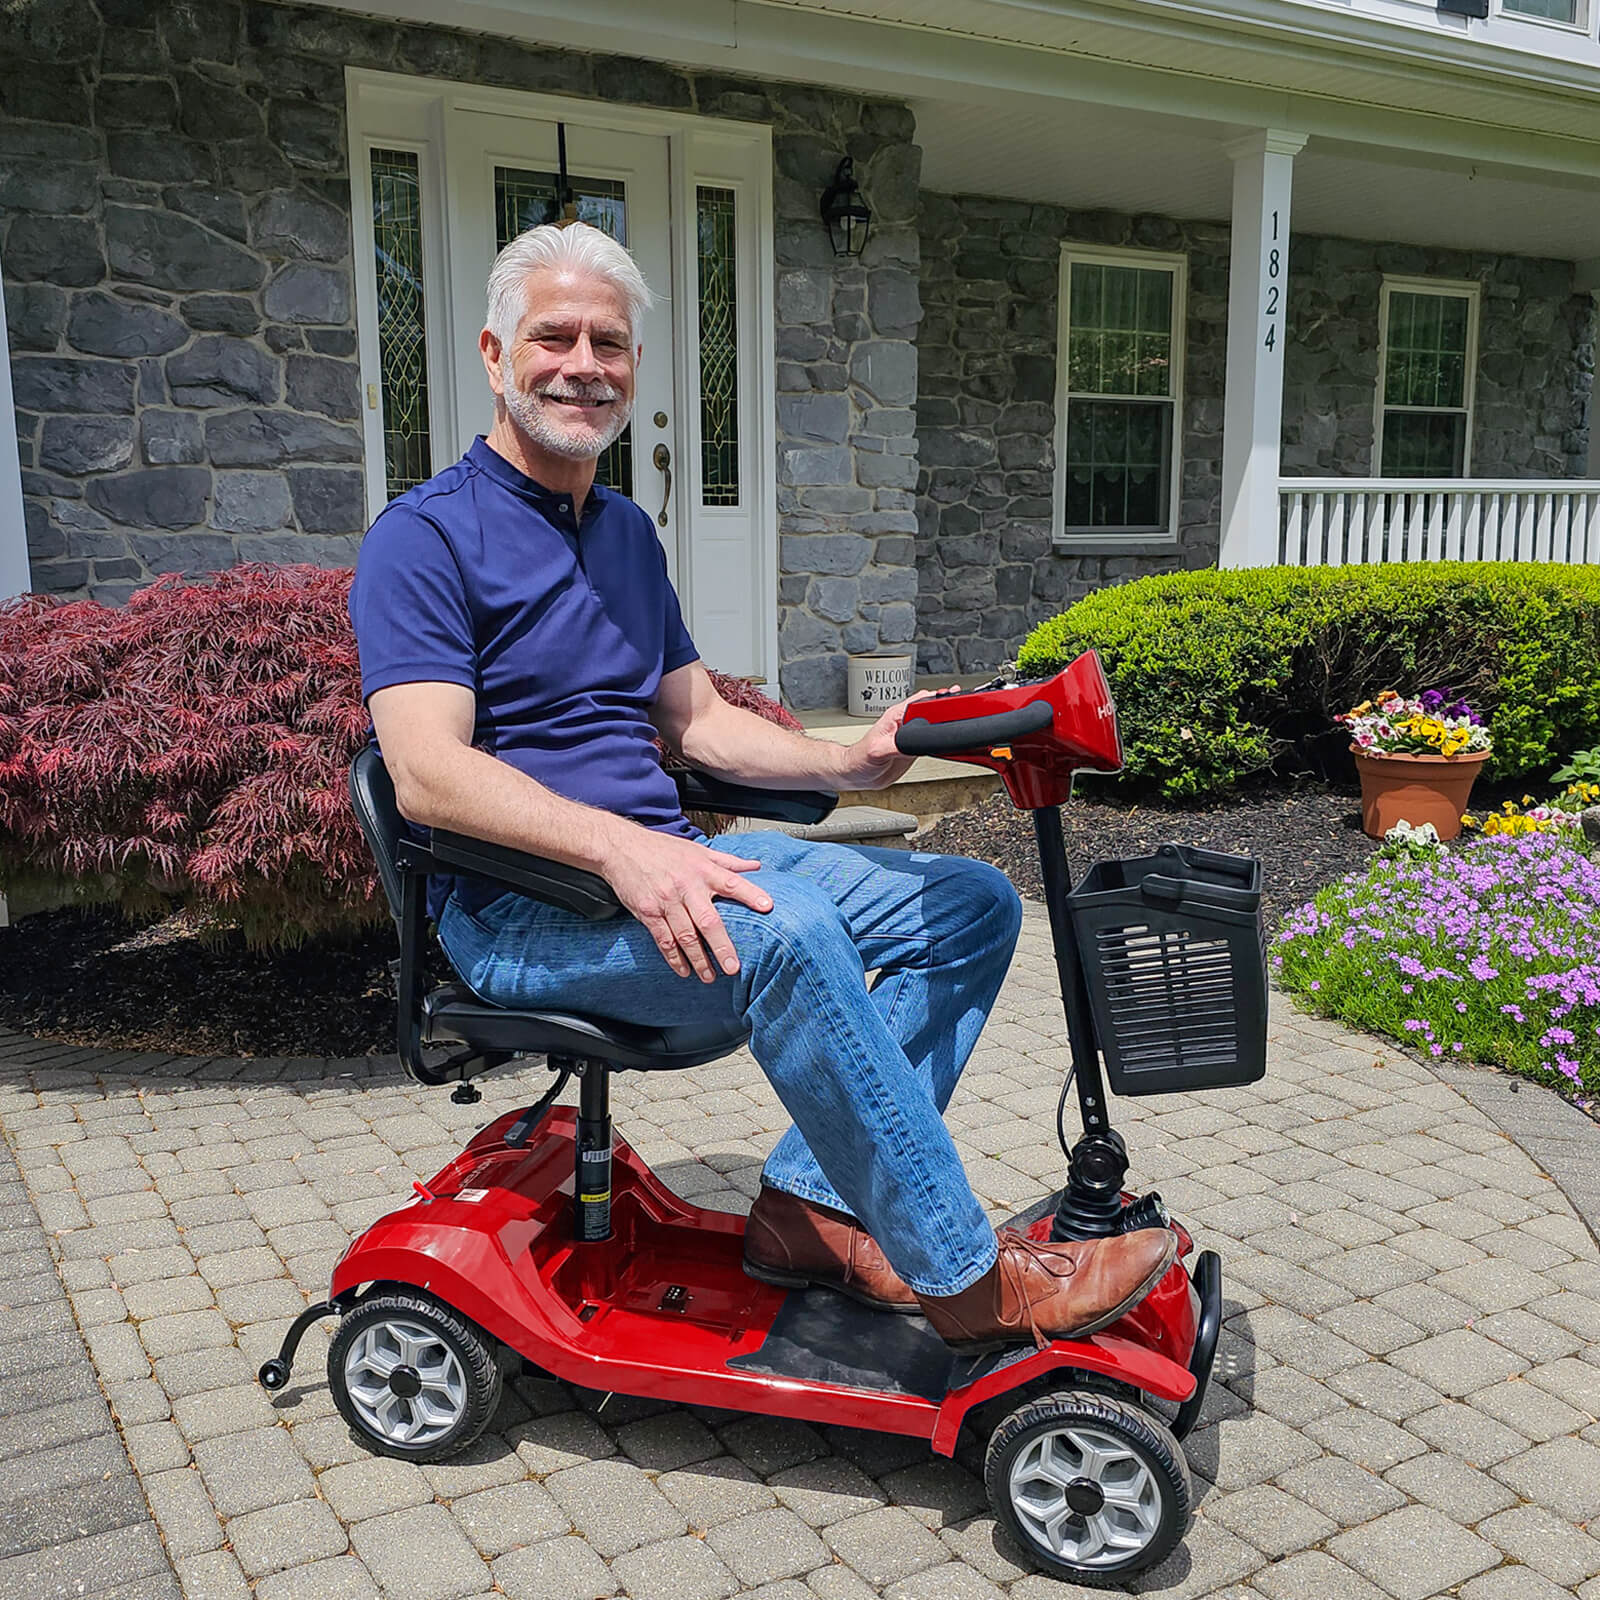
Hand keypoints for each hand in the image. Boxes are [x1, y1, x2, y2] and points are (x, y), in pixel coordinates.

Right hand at [600, 825, 771, 980]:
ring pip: (686, 936)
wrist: (622, 848)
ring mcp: (666, 901)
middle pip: (708, 920)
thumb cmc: (663, 849)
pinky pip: (663, 939)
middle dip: (721, 945)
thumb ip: (728, 861)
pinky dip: (674, 958)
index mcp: (702, 870)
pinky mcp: (648, 912)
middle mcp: (686, 886)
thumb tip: (756, 866)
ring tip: (710, 976)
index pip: (732, 882)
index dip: (750, 894)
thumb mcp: (698, 850)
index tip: (768, 907)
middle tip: (733, 967)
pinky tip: (684, 970)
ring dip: (699, 959)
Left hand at [835, 688, 959, 789]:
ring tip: (966, 719)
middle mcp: (905, 723)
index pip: (922, 700)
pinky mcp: (914, 749)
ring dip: (948, 722)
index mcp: (896, 716)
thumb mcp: (877, 751)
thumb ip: (897, 746)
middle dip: (949, 707)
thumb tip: (915, 744)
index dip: (939, 697)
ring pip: (935, 725)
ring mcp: (911, 735)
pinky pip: (932, 741)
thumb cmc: (859, 759)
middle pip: (932, 710)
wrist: (857, 775)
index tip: (953, 696)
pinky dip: (943, 740)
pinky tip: (952, 741)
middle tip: (967, 706)